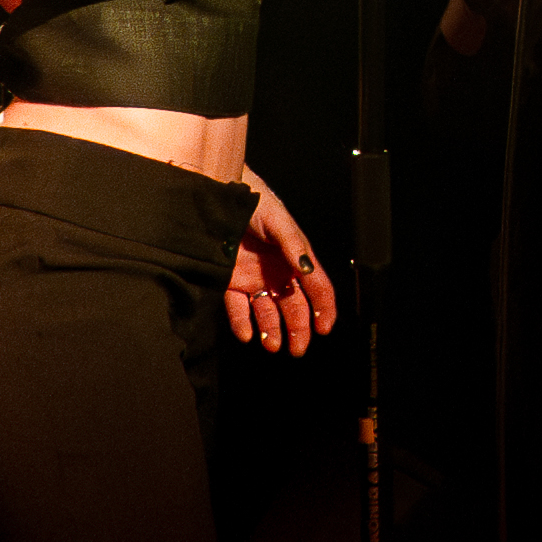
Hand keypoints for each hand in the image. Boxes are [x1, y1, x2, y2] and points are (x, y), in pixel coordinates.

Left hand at [225, 172, 336, 356]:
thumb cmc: (253, 200)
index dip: (324, 309)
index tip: (324, 328)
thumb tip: (308, 269)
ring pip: (267, 312)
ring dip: (271, 331)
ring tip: (272, 344)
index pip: (317, 288)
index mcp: (295, 257)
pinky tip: (247, 333)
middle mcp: (276, 271)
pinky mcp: (229, 281)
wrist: (216, 194)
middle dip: (299, 329)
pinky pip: (237, 308)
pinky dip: (242, 323)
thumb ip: (294, 246)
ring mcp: (253, 278)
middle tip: (297, 348)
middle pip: (294, 307)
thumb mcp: (278, 221)